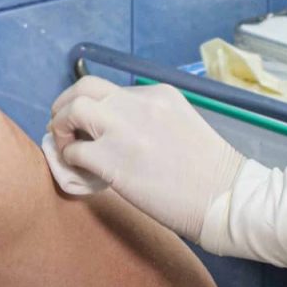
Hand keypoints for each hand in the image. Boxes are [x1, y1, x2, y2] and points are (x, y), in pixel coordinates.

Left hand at [47, 77, 243, 242]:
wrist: (226, 198)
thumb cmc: (211, 173)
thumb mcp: (181, 125)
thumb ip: (149, 120)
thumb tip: (114, 132)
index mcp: (158, 95)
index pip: (111, 90)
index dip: (94, 107)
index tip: (90, 126)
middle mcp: (138, 103)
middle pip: (84, 87)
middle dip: (65, 105)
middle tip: (62, 127)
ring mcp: (124, 129)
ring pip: (72, 110)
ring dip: (59, 127)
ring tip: (65, 147)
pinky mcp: (113, 160)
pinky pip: (74, 151)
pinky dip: (69, 160)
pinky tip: (80, 172)